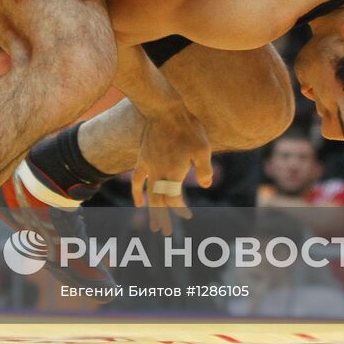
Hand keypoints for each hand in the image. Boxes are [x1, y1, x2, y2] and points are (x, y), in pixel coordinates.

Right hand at [132, 113, 212, 235]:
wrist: (164, 110)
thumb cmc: (188, 128)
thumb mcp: (203, 148)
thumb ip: (204, 169)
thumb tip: (206, 184)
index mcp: (174, 174)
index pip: (175, 199)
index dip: (180, 209)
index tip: (187, 215)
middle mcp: (159, 174)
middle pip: (159, 202)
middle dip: (162, 219)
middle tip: (164, 233)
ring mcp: (149, 167)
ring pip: (148, 195)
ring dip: (150, 212)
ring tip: (152, 227)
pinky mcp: (142, 158)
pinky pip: (137, 180)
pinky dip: (136, 193)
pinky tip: (138, 203)